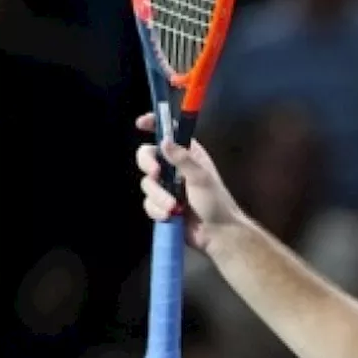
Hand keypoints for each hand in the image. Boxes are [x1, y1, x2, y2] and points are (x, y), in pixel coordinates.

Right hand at [135, 113, 243, 250]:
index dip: (155, 124)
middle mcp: (175, 168)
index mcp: (189, 155)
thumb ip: (183, 159)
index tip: (141, 123)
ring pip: (147, 183)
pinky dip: (157, 210)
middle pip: (148, 156)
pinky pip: (148, 203)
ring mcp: (167, 187)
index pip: (170, 133)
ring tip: (174, 207)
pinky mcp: (162, 204)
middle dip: (148, 165)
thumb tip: (164, 140)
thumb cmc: (215, 202)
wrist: (217, 234)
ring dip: (159, 197)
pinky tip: (170, 216)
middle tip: (156, 174)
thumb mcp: (201, 178)